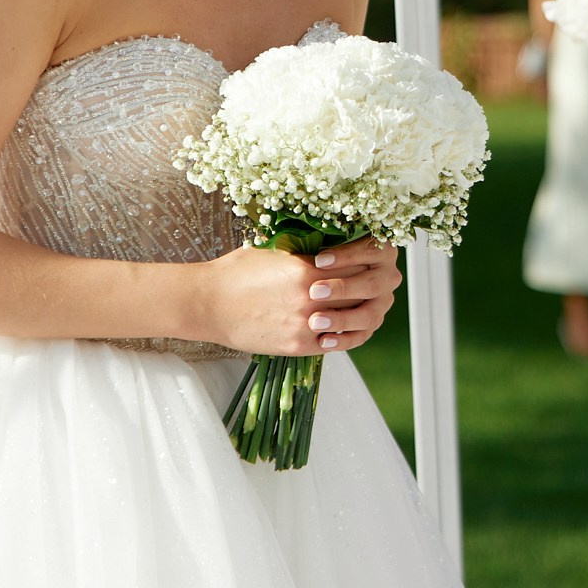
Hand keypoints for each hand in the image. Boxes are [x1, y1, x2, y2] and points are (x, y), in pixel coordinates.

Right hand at [193, 237, 400, 355]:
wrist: (208, 304)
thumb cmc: (237, 272)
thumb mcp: (273, 250)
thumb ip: (304, 250)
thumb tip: (328, 242)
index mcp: (306, 270)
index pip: (356, 264)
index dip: (369, 261)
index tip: (375, 258)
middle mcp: (310, 299)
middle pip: (358, 293)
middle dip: (370, 287)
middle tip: (379, 281)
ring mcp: (304, 325)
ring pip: (351, 320)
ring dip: (362, 313)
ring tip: (368, 306)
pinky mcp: (296, 346)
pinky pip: (334, 343)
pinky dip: (345, 335)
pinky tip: (347, 328)